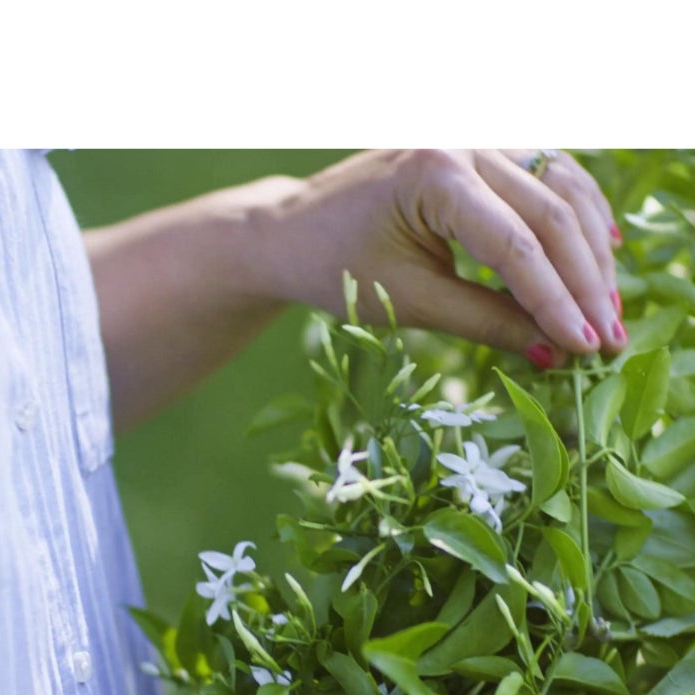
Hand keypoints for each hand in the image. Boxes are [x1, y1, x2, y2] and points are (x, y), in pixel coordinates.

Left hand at [266, 148, 625, 367]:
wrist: (293, 230)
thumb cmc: (337, 269)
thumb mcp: (408, 302)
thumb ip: (484, 322)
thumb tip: (553, 350)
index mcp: (434, 174)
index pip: (517, 244)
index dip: (557, 300)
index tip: (585, 347)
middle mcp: (462, 140)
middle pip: (551, 212)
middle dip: (586, 282)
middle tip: (609, 339)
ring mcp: (476, 136)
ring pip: (562, 188)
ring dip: (591, 250)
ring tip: (608, 309)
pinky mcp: (482, 146)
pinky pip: (548, 175)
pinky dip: (576, 217)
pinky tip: (601, 251)